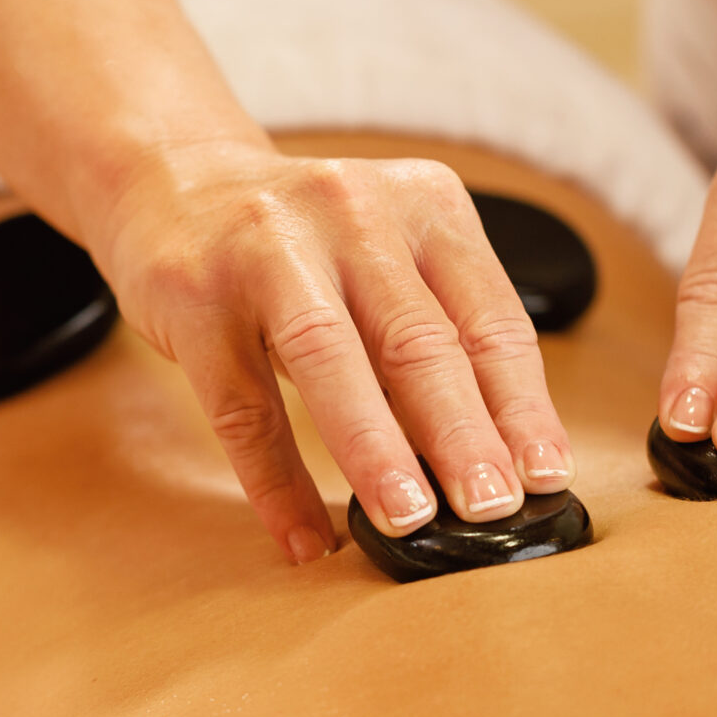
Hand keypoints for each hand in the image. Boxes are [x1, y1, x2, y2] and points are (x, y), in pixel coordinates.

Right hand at [100, 144, 573, 561]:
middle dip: (461, 435)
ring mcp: (266, 251)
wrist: (173, 180)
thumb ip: (431, 338)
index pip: (489, 317)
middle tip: (490, 508)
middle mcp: (350, 214)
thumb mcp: (386, 260)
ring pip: (329, 358)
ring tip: (407, 520)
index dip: (522, 405)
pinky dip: (276, 482)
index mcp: (422, 205)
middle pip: (417, 338)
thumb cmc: (302, 241)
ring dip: (374, 450)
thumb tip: (482, 462)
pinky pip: (241, 405)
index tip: (544, 477)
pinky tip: (303, 537)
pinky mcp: (195, 297)